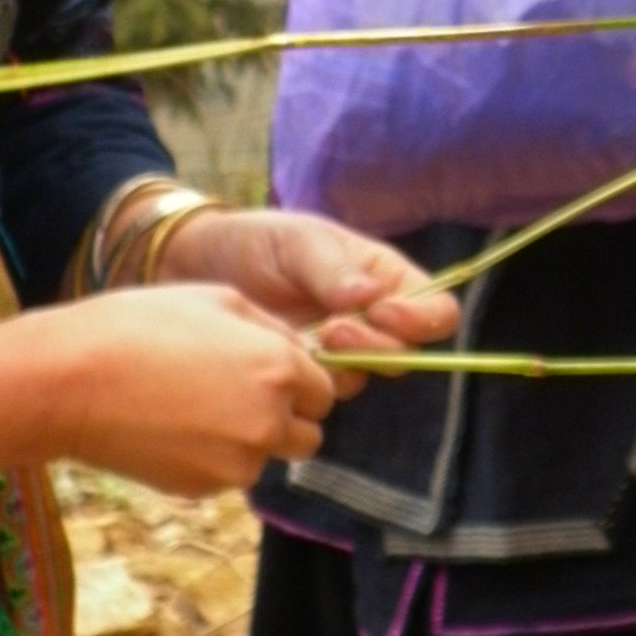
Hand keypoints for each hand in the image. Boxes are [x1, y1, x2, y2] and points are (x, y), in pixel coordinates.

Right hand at [0, 286, 346, 501]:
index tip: (270, 371)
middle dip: (287, 417)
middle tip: (239, 393)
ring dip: (249, 440)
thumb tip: (302, 351)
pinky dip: (213, 457)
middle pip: (309, 434)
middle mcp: (268, 421)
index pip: (325, 390)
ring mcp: (236, 463)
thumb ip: (274, 329)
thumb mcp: (218, 300)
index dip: (301, 380)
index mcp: (279, 369)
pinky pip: (227, 474)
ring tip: (196, 407)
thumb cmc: (140, 325)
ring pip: (268, 457)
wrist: (68, 382)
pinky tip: (173, 427)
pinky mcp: (202, 489)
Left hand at [160, 206, 457, 357]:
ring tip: (303, 340)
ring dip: (339, 367)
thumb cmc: (257, 242)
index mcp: (386, 279)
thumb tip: (371, 295)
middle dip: (375, 347)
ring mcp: (340, 352)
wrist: (198, 268)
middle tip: (333, 330)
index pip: (437, 311)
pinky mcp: (306, 376)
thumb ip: (331, 269)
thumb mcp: (296, 243)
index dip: (422, 320)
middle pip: (405, 353)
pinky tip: (280, 354)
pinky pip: (321, 392)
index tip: (384, 312)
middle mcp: (373, 320)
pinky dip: (306, 380)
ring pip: (363, 378)